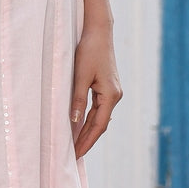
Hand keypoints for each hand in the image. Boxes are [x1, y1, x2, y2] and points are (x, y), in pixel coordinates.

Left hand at [70, 23, 121, 158]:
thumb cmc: (89, 51)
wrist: (99, 32)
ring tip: (75, 145)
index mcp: (111, 95)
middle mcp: (115, 96)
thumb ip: (78, 99)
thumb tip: (74, 122)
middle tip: (73, 155)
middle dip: (87, 140)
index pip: (99, 126)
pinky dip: (89, 119)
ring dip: (87, 131)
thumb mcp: (80, 76)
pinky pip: (98, 108)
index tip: (77, 154)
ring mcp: (112, 92)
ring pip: (99, 117)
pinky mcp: (107, 87)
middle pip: (100, 124)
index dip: (87, 141)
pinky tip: (80, 126)